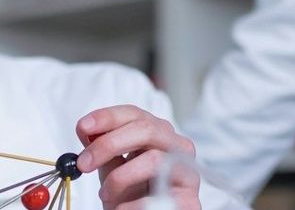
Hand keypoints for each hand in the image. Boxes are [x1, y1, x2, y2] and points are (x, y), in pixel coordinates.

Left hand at [75, 105, 199, 209]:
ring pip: (154, 159)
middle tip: (85, 163)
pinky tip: (124, 209)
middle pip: (148, 129)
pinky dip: (132, 204)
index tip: (83, 127)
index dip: (109, 117)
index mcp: (158, 138)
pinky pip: (157, 196)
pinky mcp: (190, 200)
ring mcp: (187, 173)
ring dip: (120, 178)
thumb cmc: (131, 198)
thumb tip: (87, 129)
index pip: (137, 115)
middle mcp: (177, 149)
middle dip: (109, 144)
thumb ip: (103, 150)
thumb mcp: (113, 170)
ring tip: (106, 194)